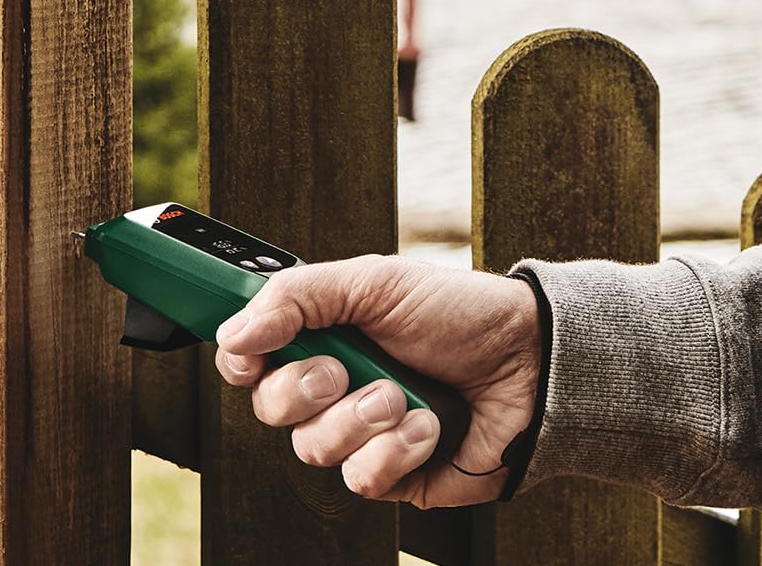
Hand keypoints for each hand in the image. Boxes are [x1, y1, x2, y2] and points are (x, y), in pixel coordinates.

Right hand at [214, 254, 540, 506]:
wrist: (529, 361)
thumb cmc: (459, 313)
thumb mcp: (376, 281)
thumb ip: (299, 296)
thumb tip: (233, 332)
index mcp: (326, 333)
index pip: (252, 355)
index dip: (241, 358)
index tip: (250, 353)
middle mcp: (335, 384)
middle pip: (269, 406)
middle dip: (305, 388)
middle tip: (343, 367)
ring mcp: (362, 432)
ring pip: (312, 448)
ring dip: (361, 416)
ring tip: (403, 394)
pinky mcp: (392, 473)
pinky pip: (361, 479)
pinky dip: (396, 449)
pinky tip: (428, 425)